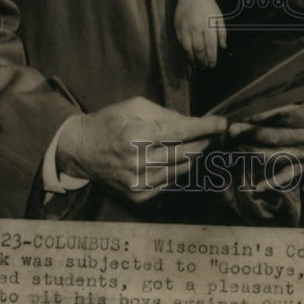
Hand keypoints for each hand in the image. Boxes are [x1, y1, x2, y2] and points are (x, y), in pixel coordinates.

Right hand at [55, 97, 225, 203]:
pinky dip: (178, 169)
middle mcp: (138, 163)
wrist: (80, 150)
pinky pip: (170, 182)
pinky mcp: (138, 196)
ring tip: (199, 143)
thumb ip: (165, 114)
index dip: (205, 127)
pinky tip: (177, 158)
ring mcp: (138, 183)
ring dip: (193, 155)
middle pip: (185, 152)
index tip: (222, 122)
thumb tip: (193, 122)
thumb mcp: (135, 107)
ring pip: (181, 169)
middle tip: (215, 132)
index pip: (181, 132)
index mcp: (137, 136)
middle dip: (204, 140)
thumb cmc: (109, 122)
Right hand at [175, 0, 225, 68]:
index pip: (210, 46)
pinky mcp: (177, 27)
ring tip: (196, 65)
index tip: (212, 65)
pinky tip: (188, 55)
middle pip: (198, 49)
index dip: (211, 58)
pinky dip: (184, 51)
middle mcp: (196, 27)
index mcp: (208, 25)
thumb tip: (223, 47)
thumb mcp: (219, 17)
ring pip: (187, 48)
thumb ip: (222, 33)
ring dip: (192, 59)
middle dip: (202, 61)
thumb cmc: (208, 5)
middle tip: (204, 67)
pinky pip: (180, 42)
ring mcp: (185, 27)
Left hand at [228, 96, 303, 189]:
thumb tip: (252, 99)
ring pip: (277, 156)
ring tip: (237, 145)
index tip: (241, 113)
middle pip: (276, 137)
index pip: (282, 115)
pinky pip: (288, 176)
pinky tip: (257, 186)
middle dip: (251, 133)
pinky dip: (272, 182)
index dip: (259, 115)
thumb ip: (282, 96)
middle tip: (232, 129)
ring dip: (254, 152)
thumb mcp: (302, 91)